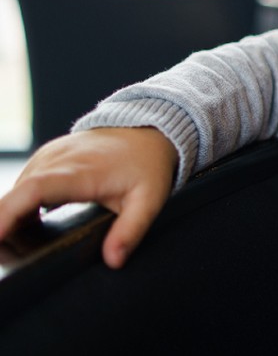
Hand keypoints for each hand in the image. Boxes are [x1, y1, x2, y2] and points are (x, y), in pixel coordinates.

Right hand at [0, 127, 176, 268]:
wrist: (146, 131)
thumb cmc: (146, 165)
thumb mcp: (149, 199)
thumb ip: (131, 231)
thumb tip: (114, 260)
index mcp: (80, 172)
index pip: (34, 190)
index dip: (8, 214)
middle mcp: (57, 160)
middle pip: (15, 194)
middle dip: (1, 224)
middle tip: (3, 255)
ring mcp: (47, 157)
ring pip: (15, 191)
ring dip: (7, 219)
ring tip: (10, 248)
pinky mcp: (45, 159)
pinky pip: (22, 186)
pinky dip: (16, 207)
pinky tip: (20, 229)